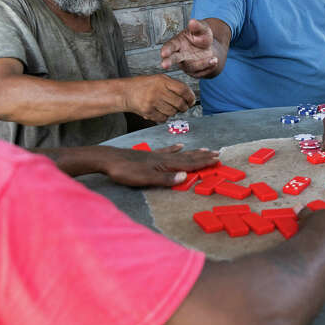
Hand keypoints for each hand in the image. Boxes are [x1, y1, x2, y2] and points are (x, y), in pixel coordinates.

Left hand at [101, 144, 219, 186]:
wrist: (108, 159)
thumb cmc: (125, 171)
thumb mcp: (145, 179)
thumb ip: (166, 178)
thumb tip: (186, 178)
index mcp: (165, 164)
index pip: (189, 164)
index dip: (204, 162)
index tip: (217, 160)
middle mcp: (164, 158)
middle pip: (188, 157)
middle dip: (203, 156)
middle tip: (217, 153)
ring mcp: (157, 155)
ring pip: (180, 153)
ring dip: (193, 152)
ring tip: (204, 149)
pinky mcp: (149, 155)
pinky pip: (167, 150)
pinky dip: (175, 148)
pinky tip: (179, 145)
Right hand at [123, 74, 196, 122]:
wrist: (125, 92)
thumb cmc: (143, 85)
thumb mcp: (159, 79)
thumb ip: (173, 86)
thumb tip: (189, 97)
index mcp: (162, 80)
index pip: (183, 89)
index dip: (190, 97)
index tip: (191, 101)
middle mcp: (158, 90)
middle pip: (179, 103)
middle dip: (184, 107)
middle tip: (183, 108)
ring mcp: (152, 101)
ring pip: (172, 112)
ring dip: (173, 112)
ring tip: (168, 108)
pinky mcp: (148, 111)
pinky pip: (163, 118)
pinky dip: (164, 117)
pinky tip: (160, 112)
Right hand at [160, 19, 219, 76]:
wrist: (211, 47)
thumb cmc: (202, 36)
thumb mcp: (202, 29)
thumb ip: (198, 26)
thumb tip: (192, 21)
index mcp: (178, 43)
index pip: (170, 46)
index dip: (166, 50)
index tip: (163, 53)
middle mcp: (180, 55)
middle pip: (172, 59)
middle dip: (168, 62)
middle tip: (164, 65)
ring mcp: (187, 65)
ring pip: (192, 67)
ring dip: (203, 64)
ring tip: (214, 59)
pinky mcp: (194, 72)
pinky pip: (202, 72)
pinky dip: (209, 67)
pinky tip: (214, 61)